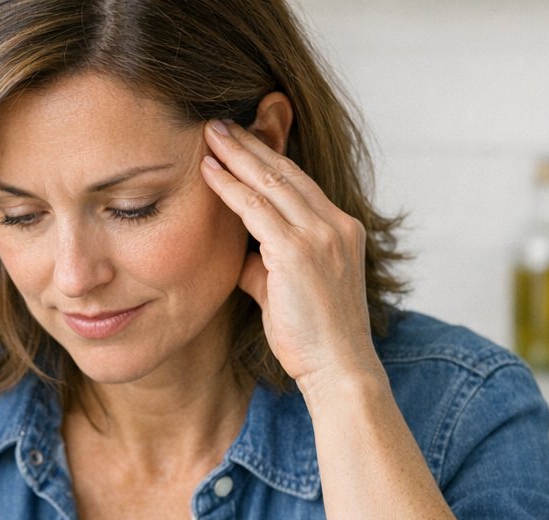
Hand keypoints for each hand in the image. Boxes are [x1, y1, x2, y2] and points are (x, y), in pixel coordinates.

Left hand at [200, 119, 382, 395]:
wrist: (338, 369)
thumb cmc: (312, 338)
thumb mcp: (287, 291)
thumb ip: (264, 265)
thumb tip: (238, 254)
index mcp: (340, 230)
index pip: (299, 183)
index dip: (267, 159)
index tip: (240, 140)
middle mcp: (336, 225)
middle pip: (286, 172)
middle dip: (250, 144)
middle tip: (218, 122)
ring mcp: (321, 235)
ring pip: (272, 183)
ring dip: (237, 155)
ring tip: (209, 134)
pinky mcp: (300, 252)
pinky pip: (258, 209)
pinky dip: (231, 188)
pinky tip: (209, 172)